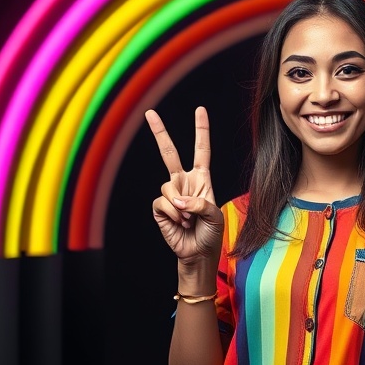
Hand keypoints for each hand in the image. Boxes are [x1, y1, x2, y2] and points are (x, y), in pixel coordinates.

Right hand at [146, 107, 223, 269]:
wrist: (198, 254)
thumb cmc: (211, 234)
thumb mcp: (215, 215)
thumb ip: (200, 202)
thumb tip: (178, 198)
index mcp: (202, 179)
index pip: (201, 150)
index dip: (201, 130)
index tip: (200, 110)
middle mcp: (184, 182)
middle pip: (169, 153)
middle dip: (160, 133)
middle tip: (150, 113)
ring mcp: (171, 194)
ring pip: (168, 186)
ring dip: (181, 205)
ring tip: (190, 219)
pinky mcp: (160, 207)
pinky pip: (163, 202)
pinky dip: (173, 213)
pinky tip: (181, 223)